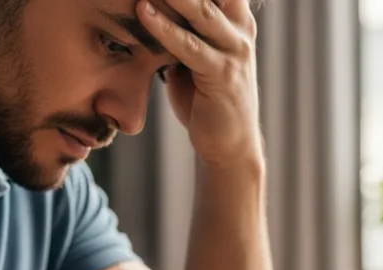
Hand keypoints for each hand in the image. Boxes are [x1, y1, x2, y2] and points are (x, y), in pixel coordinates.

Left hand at [138, 0, 261, 168]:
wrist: (229, 143)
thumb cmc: (205, 96)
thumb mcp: (192, 53)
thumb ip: (180, 27)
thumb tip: (147, 7)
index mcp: (235, 17)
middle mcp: (240, 28)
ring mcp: (234, 50)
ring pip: (201, 10)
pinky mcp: (222, 75)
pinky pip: (190, 46)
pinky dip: (164, 28)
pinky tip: (143, 11)